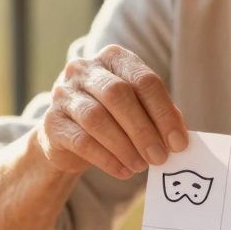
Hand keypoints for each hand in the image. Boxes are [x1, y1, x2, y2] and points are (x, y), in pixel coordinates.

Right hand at [37, 45, 188, 178]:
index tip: (178, 143)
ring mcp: (63, 93)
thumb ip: (159, 116)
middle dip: (143, 130)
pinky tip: (123, 171)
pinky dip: (106, 159)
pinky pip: (81, 140)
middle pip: (118, 95)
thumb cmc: (114, 119)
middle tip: (160, 157)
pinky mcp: (51, 122)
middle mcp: (84, 69)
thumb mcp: (139, 110)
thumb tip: (179, 136)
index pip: (143, 80)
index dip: (164, 112)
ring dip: (124, 146)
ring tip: (141, 166)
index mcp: (113, 58)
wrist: (69, 138)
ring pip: (96, 117)